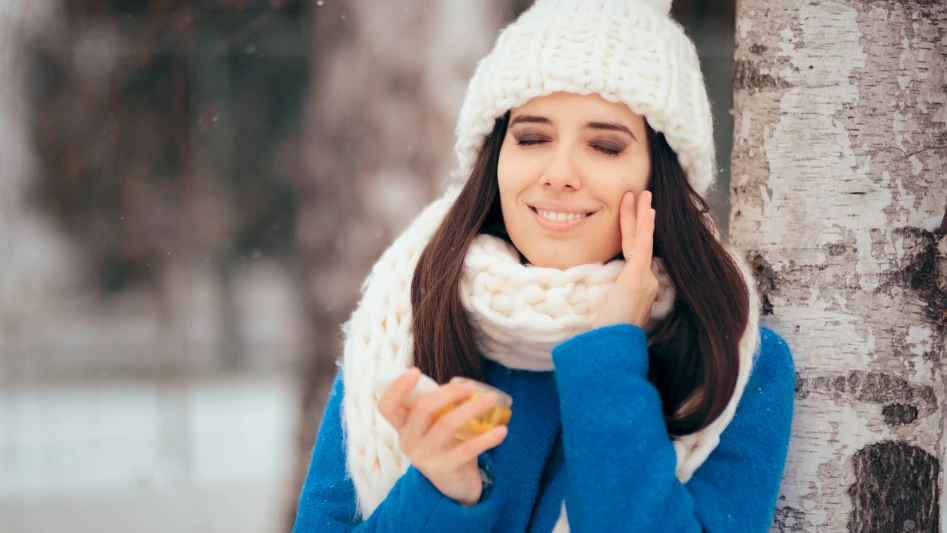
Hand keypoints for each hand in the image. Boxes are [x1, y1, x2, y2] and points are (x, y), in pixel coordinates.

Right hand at [376, 368, 508, 505]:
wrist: (455, 484)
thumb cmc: (446, 444)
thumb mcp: (435, 425)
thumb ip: (439, 406)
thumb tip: (461, 384)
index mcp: (403, 426)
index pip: (387, 407)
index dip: (397, 388)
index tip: (415, 371)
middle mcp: (409, 442)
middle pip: (421, 409)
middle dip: (447, 393)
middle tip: (470, 386)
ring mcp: (424, 457)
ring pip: (446, 425)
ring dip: (471, 409)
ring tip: (491, 399)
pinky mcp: (443, 470)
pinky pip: (466, 450)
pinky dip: (486, 438)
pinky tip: (501, 431)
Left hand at [592, 190, 658, 328]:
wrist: (612, 347)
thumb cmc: (607, 335)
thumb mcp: (608, 314)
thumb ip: (610, 300)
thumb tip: (604, 296)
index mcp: (640, 289)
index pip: (637, 255)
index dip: (636, 235)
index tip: (636, 220)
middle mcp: (648, 282)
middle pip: (642, 243)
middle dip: (641, 218)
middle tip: (641, 197)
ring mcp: (645, 279)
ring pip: (642, 240)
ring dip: (640, 215)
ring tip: (640, 194)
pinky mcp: (637, 277)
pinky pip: (643, 245)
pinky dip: (645, 226)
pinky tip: (647, 210)